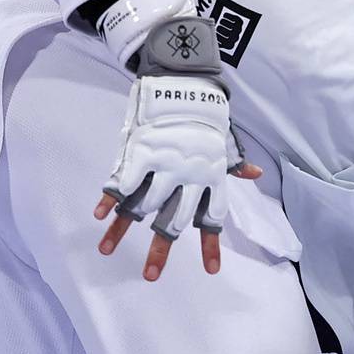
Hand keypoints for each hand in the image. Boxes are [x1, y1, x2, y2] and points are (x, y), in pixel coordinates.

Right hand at [93, 14, 259, 279]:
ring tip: (106, 250)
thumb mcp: (224, 137)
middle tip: (151, 277)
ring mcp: (162, 165)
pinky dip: (110, 198)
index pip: (212, 218)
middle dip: (160, 251)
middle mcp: (187, 176)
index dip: (210, 245)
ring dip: (122, 229)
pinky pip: (123, 181)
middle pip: (172, 222)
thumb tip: (254, 174)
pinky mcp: (140, 150)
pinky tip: (99, 215)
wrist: (184, 76)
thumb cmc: (205, 110)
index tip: (210, 272)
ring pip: (142, 206)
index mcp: (210, 176)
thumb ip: (232, 160)